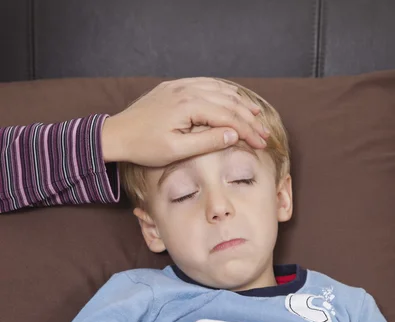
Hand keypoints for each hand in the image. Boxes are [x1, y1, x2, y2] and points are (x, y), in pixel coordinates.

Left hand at [101, 77, 268, 164]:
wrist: (117, 134)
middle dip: (248, 119)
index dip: (248, 131)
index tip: (261, 143)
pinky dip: (222, 92)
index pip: (228, 117)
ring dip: (239, 103)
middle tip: (263, 134)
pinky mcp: (174, 88)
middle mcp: (187, 90)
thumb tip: (233, 135)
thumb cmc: (144, 146)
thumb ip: (207, 141)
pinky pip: (205, 85)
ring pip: (219, 90)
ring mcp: (180, 86)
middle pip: (227, 102)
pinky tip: (231, 99)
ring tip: (255, 116)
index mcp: (189, 106)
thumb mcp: (177, 150)